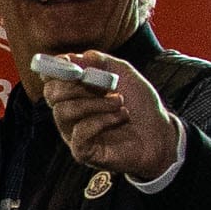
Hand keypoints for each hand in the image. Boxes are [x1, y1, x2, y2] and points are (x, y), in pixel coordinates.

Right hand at [43, 64, 181, 178]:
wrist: (160, 132)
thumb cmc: (140, 103)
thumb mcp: (122, 72)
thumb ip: (97, 61)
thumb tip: (70, 57)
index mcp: (74, 92)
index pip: (50, 79)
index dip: (56, 68)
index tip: (72, 64)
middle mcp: (69, 112)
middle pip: (51, 94)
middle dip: (76, 85)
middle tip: (103, 85)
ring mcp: (73, 133)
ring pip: (64, 112)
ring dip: (96, 103)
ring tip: (119, 102)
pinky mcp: (83, 152)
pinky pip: (78, 133)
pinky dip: (101, 121)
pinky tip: (119, 118)